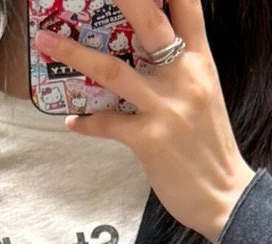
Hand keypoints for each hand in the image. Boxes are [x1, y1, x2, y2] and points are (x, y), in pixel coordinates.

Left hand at [33, 0, 256, 241]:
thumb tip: (151, 51)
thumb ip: (182, 67)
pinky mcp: (149, 139)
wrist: (225, 197)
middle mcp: (184, 76)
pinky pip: (107, 123)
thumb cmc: (210, 147)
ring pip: (112, 69)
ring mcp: (165, 107)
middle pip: (149, 19)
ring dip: (73, 54)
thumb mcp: (204, 94)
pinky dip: (86, 122)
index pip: (188, 5)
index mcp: (200, 60)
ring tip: (46, 41)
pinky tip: (72, 121)